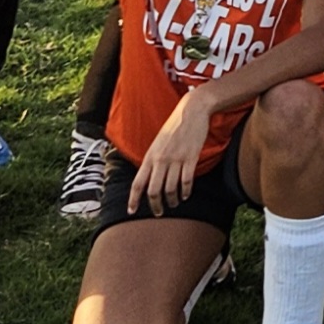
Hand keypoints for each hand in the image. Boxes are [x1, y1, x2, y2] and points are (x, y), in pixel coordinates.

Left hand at [129, 92, 212, 215]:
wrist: (191, 110)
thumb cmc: (174, 126)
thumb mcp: (158, 142)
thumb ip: (153, 159)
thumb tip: (149, 177)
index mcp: (150, 156)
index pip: (138, 183)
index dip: (133, 200)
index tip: (132, 211)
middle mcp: (160, 160)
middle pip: (153, 191)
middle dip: (155, 206)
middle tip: (159, 212)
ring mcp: (176, 159)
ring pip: (170, 189)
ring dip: (172, 200)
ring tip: (174, 204)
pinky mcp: (191, 158)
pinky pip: (186, 181)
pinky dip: (186, 191)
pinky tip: (186, 195)